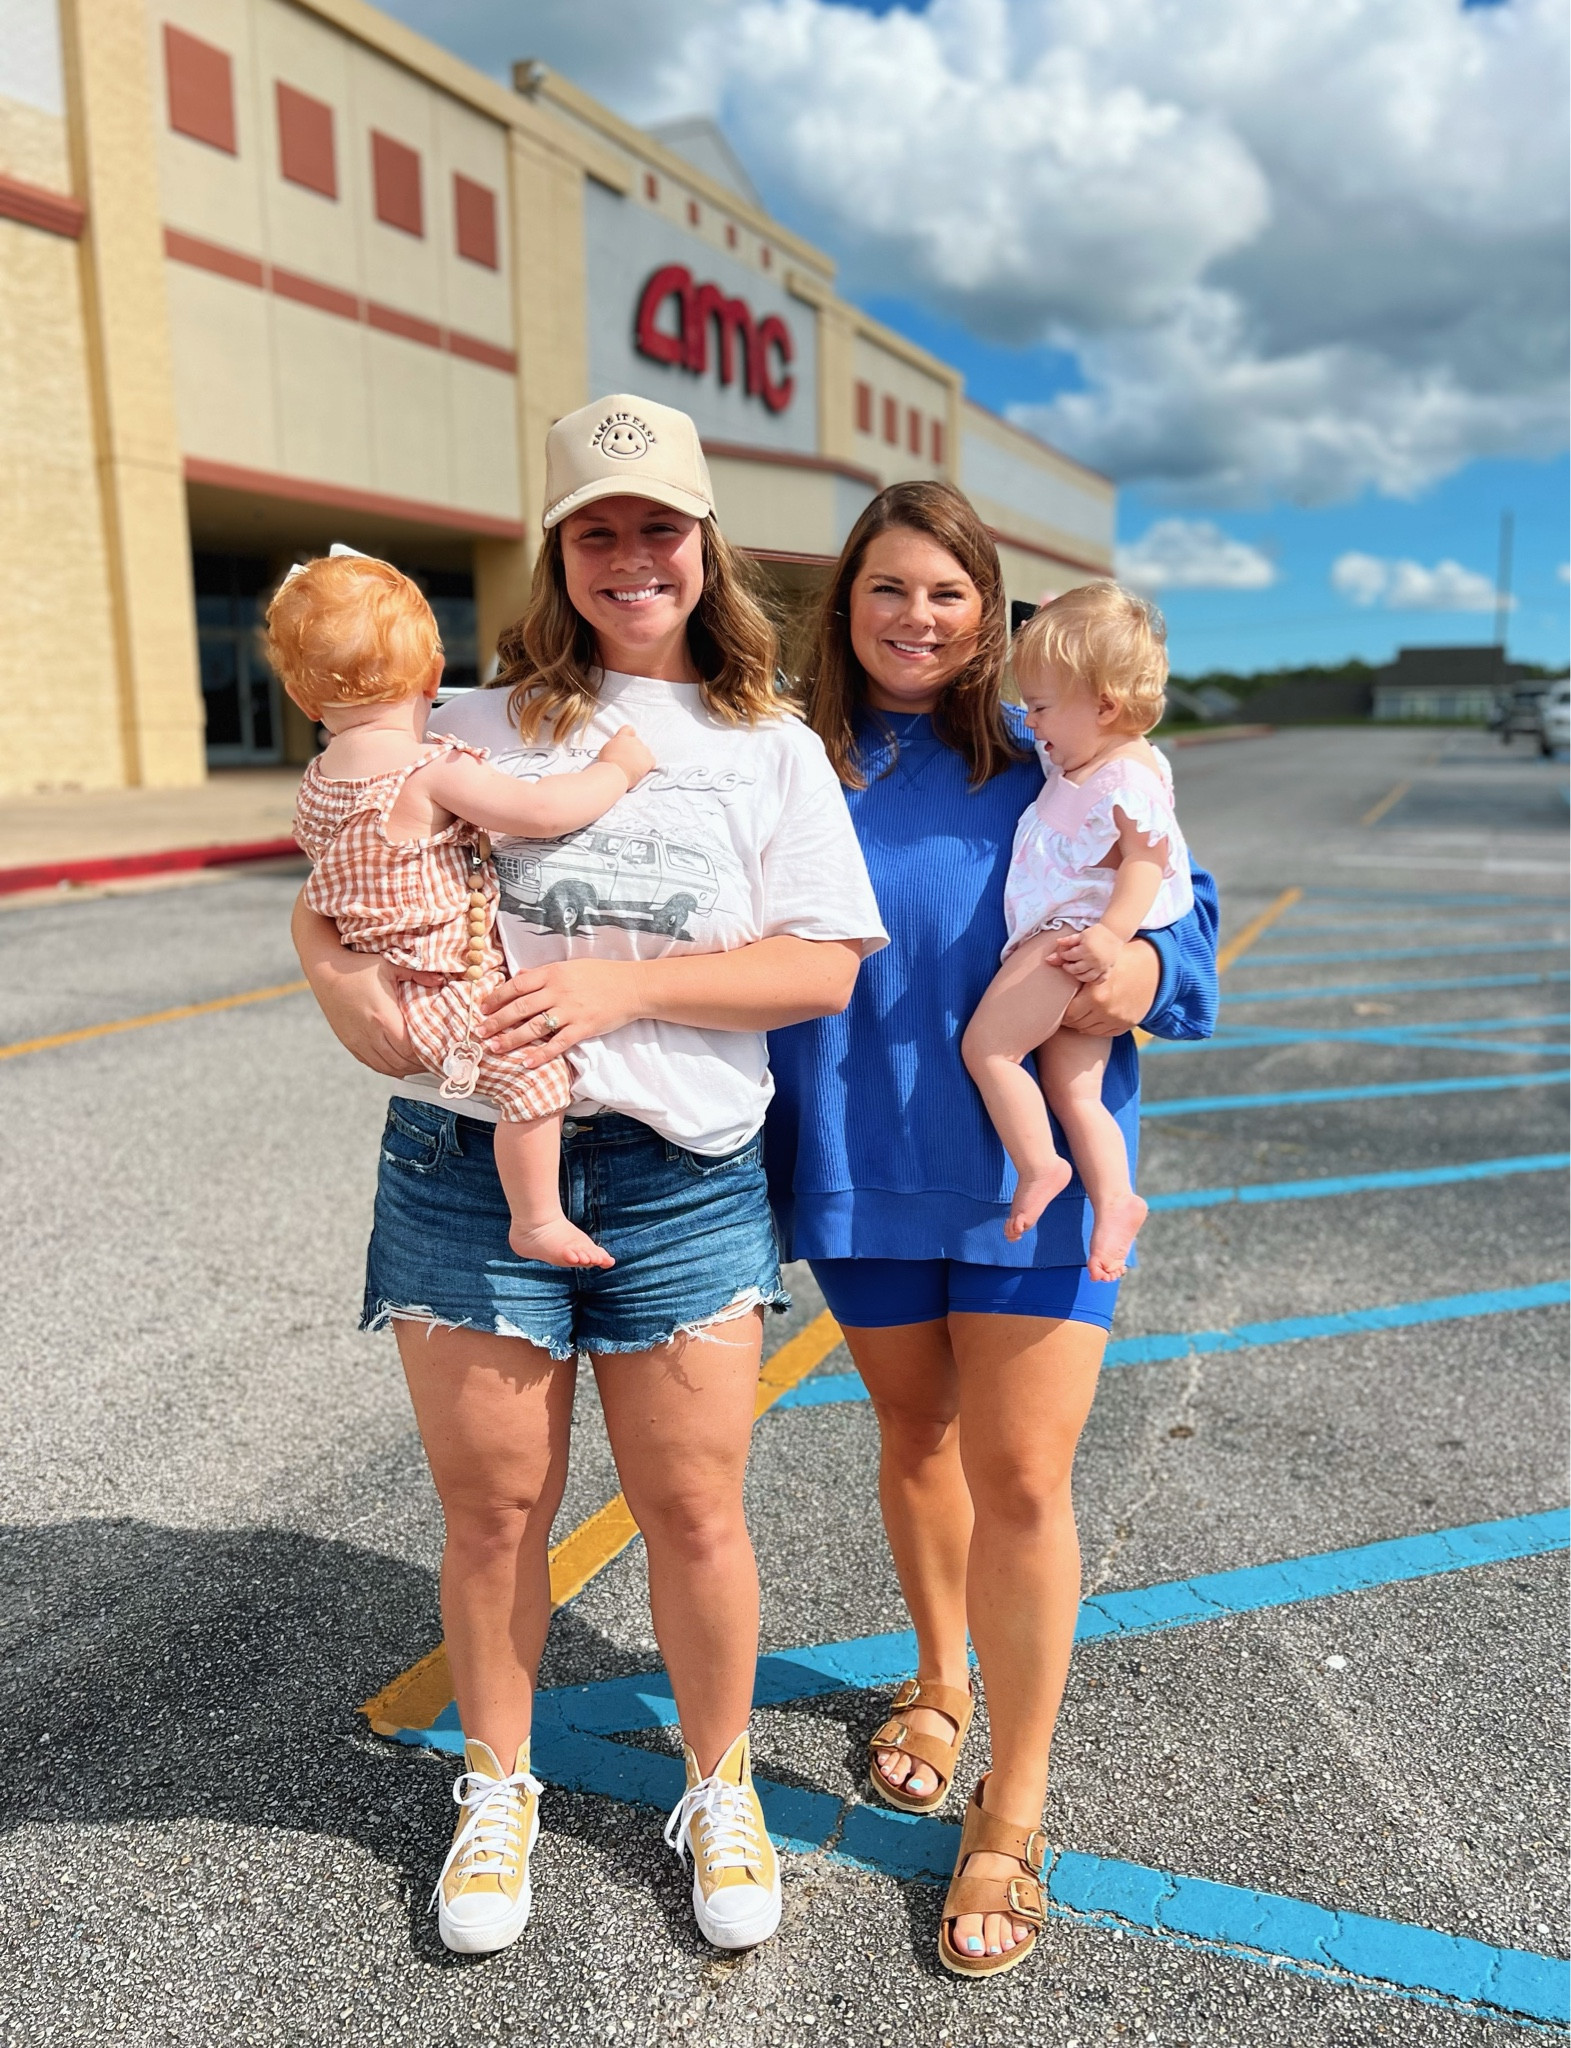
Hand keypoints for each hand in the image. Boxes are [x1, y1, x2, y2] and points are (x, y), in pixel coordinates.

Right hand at [310, 950, 432, 1077]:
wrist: (326, 971)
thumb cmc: (360, 967)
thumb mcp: (390, 966)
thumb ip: (417, 974)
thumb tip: (441, 980)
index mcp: (383, 1018)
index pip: (410, 1049)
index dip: (427, 1054)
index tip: (440, 1051)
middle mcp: (370, 1034)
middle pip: (401, 1062)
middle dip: (420, 1064)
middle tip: (435, 1060)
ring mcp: (358, 1042)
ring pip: (387, 1068)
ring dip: (405, 1068)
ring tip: (420, 1063)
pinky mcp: (350, 1043)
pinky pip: (373, 1064)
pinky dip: (389, 1067)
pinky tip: (400, 1062)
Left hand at [478, 957, 646, 1062]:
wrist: (633, 986)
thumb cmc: (602, 975)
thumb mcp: (570, 966)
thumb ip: (544, 973)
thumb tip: (518, 977)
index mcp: (553, 973)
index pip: (517, 985)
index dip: (497, 997)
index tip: (483, 1008)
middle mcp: (559, 991)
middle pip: (520, 1008)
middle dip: (497, 1021)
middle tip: (480, 1032)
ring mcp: (571, 1011)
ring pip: (534, 1027)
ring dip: (512, 1039)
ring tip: (495, 1048)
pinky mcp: (584, 1028)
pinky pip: (558, 1043)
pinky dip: (542, 1054)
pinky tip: (527, 1063)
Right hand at [597, 725, 655, 786]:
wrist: (614, 773)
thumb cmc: (607, 764)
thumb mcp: (606, 749)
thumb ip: (615, 745)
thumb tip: (617, 748)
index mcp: (622, 737)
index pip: (628, 729)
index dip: (628, 736)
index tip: (627, 744)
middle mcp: (634, 741)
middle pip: (637, 743)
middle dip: (634, 751)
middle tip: (627, 761)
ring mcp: (642, 750)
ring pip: (645, 752)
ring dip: (641, 758)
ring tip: (632, 768)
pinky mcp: (648, 760)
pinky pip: (651, 762)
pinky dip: (648, 766)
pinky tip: (640, 771)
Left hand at [1053, 922, 1123, 984]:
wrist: (1116, 935)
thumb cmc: (1098, 934)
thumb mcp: (1083, 934)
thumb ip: (1070, 940)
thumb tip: (1057, 942)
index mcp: (1086, 949)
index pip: (1069, 956)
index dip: (1063, 955)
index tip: (1063, 954)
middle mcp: (1093, 960)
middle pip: (1075, 969)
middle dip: (1068, 967)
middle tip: (1067, 964)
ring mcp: (1101, 967)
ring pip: (1085, 977)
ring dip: (1077, 975)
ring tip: (1075, 970)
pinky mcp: (1108, 971)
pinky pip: (1098, 980)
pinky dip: (1092, 981)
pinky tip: (1087, 976)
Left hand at [1060, 936, 1160, 1035]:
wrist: (1153, 969)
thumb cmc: (1120, 960)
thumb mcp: (1098, 962)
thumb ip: (1076, 966)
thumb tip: (1048, 959)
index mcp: (1095, 995)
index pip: (1068, 1014)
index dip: (1062, 1011)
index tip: (1059, 1006)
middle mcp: (1106, 1011)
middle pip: (1077, 1024)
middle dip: (1069, 1019)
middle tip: (1066, 1011)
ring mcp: (1117, 1020)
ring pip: (1088, 1030)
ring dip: (1081, 1024)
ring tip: (1078, 1014)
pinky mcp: (1127, 1025)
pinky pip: (1103, 1033)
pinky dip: (1095, 1027)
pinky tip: (1092, 1018)